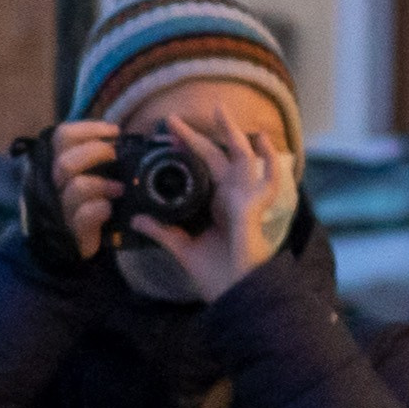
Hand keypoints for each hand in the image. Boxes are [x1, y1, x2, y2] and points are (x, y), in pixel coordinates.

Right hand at [49, 120, 123, 262]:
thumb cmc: (98, 197)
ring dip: (102, 184)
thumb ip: (105, 153)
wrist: (91, 237)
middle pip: (65, 161)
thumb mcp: (99, 170)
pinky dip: (100, 208)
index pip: (63, 136)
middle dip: (96, 153)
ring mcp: (64, 207)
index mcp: (61, 162)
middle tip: (115, 157)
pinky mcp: (75, 230)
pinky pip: (85, 215)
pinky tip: (110, 208)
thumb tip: (128, 138)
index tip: (114, 132)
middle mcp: (57, 183)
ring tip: (120, 189)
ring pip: (76, 187)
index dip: (88, 129)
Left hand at [131, 104, 294, 304]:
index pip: (199, 169)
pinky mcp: (254, 210)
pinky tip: (263, 142)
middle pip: (216, 158)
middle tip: (175, 118)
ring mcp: (245, 202)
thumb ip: (163, 233)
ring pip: (242, 159)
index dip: (185, 151)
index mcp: (216, 205)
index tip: (167, 135)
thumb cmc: (218, 276)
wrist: (235, 296)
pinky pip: (268, 181)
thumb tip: (137, 220)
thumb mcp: (183, 249)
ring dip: (232, 134)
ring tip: (220, 111)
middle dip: (198, 136)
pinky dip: (270, 162)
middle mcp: (232, 199)